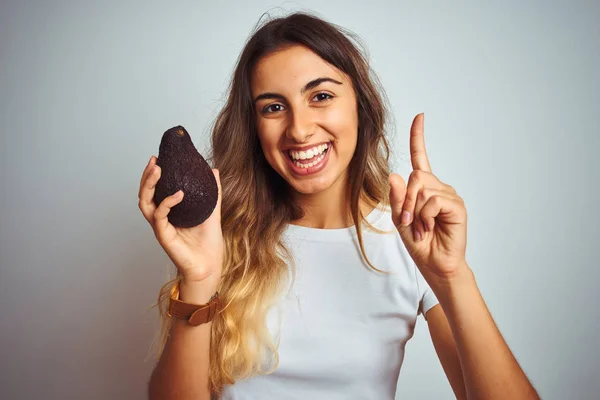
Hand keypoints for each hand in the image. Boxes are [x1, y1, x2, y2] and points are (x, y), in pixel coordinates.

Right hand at [138, 156, 223, 284]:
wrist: (210, 264)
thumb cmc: (208, 242)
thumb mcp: (213, 210)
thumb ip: (213, 191)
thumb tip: (213, 170)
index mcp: (169, 212)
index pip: (155, 190)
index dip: (153, 174)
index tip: (159, 158)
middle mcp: (161, 218)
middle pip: (144, 194)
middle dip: (146, 176)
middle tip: (154, 161)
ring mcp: (161, 227)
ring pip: (145, 203)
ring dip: (148, 185)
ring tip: (157, 170)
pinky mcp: (164, 235)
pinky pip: (160, 215)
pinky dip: (167, 202)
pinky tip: (179, 194)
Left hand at [389, 114, 467, 283]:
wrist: (434, 264)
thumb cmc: (419, 242)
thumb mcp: (399, 219)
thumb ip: (396, 199)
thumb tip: (395, 176)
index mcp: (424, 188)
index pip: (421, 158)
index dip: (419, 137)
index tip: (420, 117)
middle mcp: (439, 187)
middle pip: (416, 176)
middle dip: (405, 200)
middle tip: (407, 221)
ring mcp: (449, 195)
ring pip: (423, 189)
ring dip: (414, 211)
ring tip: (421, 228)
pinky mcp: (457, 206)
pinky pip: (433, 200)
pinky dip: (425, 215)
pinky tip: (430, 227)